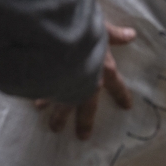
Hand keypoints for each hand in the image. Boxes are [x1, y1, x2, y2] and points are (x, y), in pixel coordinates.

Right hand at [39, 23, 135, 139]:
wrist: (54, 37)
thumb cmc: (83, 30)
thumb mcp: (101, 28)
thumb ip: (114, 35)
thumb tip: (131, 34)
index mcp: (103, 69)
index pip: (116, 86)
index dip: (121, 95)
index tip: (126, 107)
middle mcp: (85, 83)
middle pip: (87, 107)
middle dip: (85, 122)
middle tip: (83, 137)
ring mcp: (65, 87)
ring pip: (62, 107)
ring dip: (58, 117)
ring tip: (54, 128)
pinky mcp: (45, 86)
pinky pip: (43, 95)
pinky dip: (39, 98)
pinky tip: (34, 104)